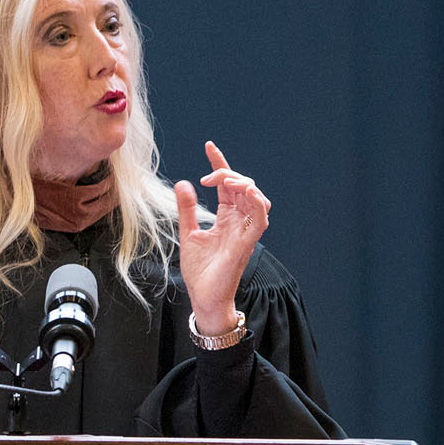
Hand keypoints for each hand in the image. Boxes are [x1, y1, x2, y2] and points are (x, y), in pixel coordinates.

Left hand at [173, 140, 269, 334]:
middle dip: (227, 172)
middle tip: (207, 176)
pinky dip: (257, 201)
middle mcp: (238, 222)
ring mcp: (244, 231)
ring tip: (224, 181)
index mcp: (226, 218)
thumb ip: (187, 210)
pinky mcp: (246, 243)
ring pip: (256, 197)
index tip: (209, 146)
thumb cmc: (200, 271)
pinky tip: (245, 191)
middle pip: (243, 186)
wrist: (203, 298)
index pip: (228, 184)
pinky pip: (260, 218)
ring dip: (243, 183)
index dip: (220, 163)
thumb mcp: (189, 233)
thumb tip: (183, 183)